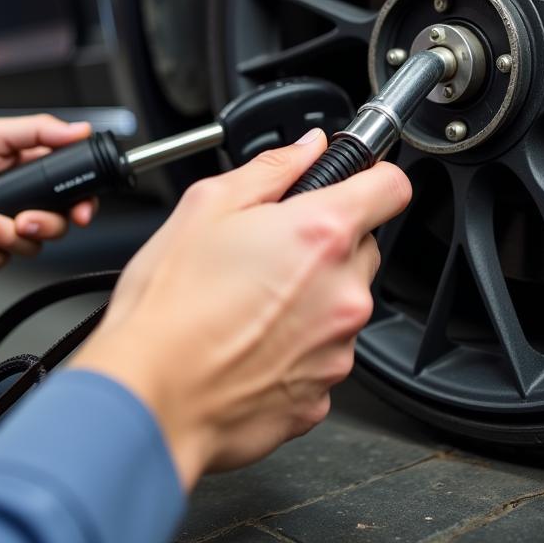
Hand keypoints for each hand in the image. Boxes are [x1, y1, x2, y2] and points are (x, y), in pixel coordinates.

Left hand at [0, 115, 97, 278]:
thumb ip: (38, 131)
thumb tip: (79, 130)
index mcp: (34, 180)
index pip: (74, 198)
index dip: (83, 208)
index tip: (77, 214)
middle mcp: (24, 211)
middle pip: (54, 232)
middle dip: (28, 227)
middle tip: (3, 217)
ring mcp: (5, 238)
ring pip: (18, 253)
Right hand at [69, 130, 410, 487]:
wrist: (151, 395)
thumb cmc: (169, 305)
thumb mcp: (206, 206)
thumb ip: (270, 169)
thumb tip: (307, 149)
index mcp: (320, 234)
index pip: (392, 186)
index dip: (371, 175)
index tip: (350, 181)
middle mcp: (343, 292)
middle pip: (363, 246)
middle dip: (325, 240)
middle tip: (267, 248)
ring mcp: (338, 348)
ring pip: (342, 301)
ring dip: (311, 294)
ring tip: (247, 299)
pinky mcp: (323, 393)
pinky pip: (323, 352)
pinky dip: (297, 342)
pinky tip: (249, 338)